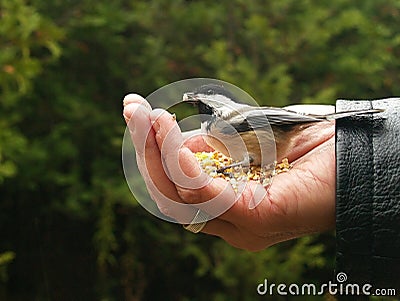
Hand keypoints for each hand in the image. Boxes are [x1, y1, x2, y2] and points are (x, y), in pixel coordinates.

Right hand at [123, 94, 334, 250]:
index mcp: (225, 203)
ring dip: (156, 151)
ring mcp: (239, 223)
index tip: (136, 112)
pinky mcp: (253, 217)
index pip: (174, 185)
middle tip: (131, 110)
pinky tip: (166, 129)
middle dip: (145, 151)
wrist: (356, 152)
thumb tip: (167, 137)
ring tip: (147, 115)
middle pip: (168, 194)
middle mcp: (227, 220)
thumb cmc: (305, 146)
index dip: (151, 151)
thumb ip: (208, 145)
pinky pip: (202, 191)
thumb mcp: (243, 140)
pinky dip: (179, 159)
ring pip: (177, 195)